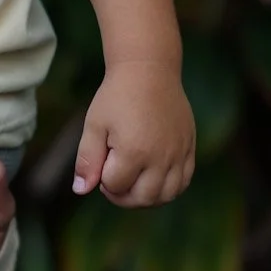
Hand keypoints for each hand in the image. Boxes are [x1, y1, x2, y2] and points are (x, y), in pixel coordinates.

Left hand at [74, 59, 195, 206]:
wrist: (148, 72)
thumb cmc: (116, 97)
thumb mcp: (94, 126)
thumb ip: (87, 160)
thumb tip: (81, 190)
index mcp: (134, 151)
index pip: (116, 186)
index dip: (103, 181)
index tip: (100, 163)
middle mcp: (161, 157)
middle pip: (144, 198)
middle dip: (123, 197)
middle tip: (112, 180)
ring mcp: (178, 154)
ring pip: (167, 196)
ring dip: (146, 198)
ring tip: (131, 181)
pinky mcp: (189, 148)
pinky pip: (184, 182)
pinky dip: (168, 189)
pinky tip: (152, 178)